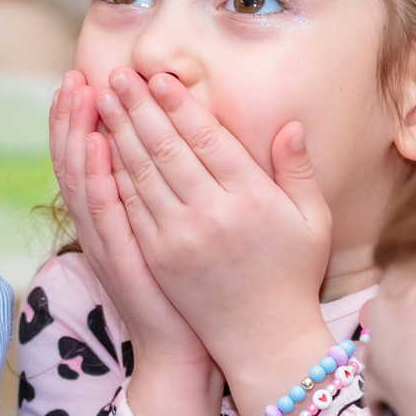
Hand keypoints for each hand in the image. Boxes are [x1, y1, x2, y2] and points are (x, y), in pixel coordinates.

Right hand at [51, 72, 218, 415]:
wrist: (182, 351)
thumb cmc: (188, 290)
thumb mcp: (171, 234)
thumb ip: (166, 191)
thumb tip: (168, 144)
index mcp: (116, 216)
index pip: (91, 157)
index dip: (84, 119)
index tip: (87, 77)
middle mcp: (104, 225)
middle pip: (79, 159)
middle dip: (76, 115)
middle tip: (75, 74)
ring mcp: (108, 242)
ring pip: (84, 177)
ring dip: (78, 132)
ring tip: (78, 92)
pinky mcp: (121, 258)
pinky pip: (105, 211)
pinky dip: (97, 176)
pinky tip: (96, 143)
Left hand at [96, 69, 336, 415]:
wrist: (263, 340)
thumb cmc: (293, 275)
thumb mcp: (312, 220)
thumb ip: (298, 169)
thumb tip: (289, 124)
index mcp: (251, 199)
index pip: (208, 139)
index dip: (180, 105)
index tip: (160, 77)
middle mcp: (211, 214)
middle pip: (167, 148)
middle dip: (139, 107)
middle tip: (118, 74)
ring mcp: (179, 237)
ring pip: (142, 172)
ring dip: (118, 132)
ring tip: (103, 99)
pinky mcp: (158, 256)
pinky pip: (131, 205)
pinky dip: (114, 173)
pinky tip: (102, 148)